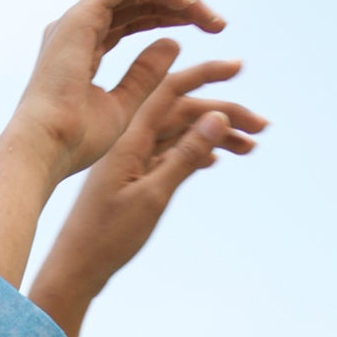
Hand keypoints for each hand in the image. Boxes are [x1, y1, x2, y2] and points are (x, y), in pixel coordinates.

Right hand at [5, 0, 226, 181]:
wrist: (44, 151)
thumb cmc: (75, 143)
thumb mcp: (122, 108)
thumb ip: (145, 76)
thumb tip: (174, 43)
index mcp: (83, 47)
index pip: (131, 18)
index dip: (168, 18)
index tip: (206, 34)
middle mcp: (78, 27)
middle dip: (179, 5)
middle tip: (216, 24)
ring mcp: (77, 18)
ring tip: (206, 16)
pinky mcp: (81, 15)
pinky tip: (187, 6)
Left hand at [30, 61, 266, 325]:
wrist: (75, 269)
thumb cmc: (106, 237)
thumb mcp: (153, 197)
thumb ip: (186, 155)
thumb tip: (218, 115)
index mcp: (130, 137)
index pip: (173, 90)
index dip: (207, 75)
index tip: (240, 68)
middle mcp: (130, 141)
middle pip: (183, 112)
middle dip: (224, 114)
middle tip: (262, 126)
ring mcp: (132, 160)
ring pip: (180, 135)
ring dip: (215, 137)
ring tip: (249, 148)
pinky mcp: (132, 178)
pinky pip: (169, 155)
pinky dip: (194, 153)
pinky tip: (216, 160)